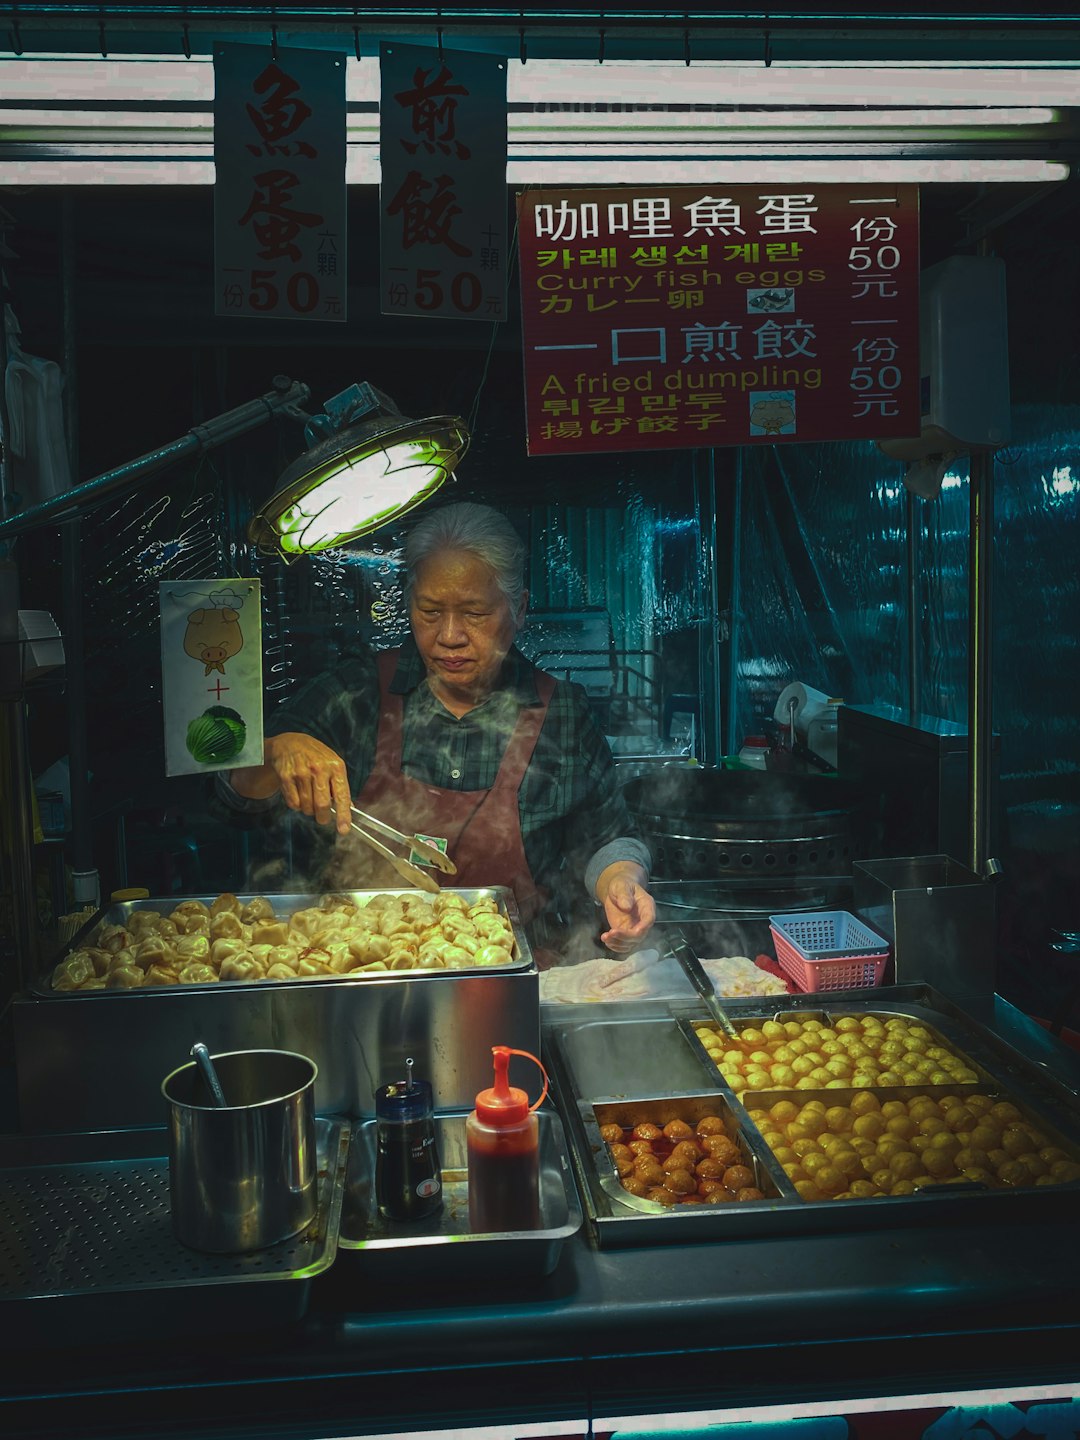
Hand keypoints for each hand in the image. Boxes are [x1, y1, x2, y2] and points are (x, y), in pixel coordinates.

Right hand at [232, 732, 352, 834]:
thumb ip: (340, 786)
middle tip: (322, 818)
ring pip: (306, 806)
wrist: (289, 743)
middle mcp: (319, 769)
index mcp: (336, 766)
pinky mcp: (286, 777)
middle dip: (323, 817)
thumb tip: (349, 808)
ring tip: (309, 799)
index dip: (343, 815)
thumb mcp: (332, 765)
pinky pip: (293, 803)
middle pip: (322, 805)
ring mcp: (302, 772)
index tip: (344, 830)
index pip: (342, 795)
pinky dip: (297, 805)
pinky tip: (298, 794)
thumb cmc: (315, 756)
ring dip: (308, 810)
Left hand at [596, 862, 655, 954]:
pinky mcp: (626, 933)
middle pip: (639, 935)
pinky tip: (606, 940)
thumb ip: (624, 895)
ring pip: (632, 943)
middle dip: (625, 937)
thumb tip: (626, 906)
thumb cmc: (621, 885)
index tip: (628, 931)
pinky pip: (624, 945)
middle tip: (609, 934)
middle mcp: (643, 920)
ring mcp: (635, 928)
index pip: (649, 920)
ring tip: (605, 937)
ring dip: (618, 944)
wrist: (617, 891)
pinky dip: (615, 946)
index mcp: (647, 906)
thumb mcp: (621, 886)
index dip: (641, 928)